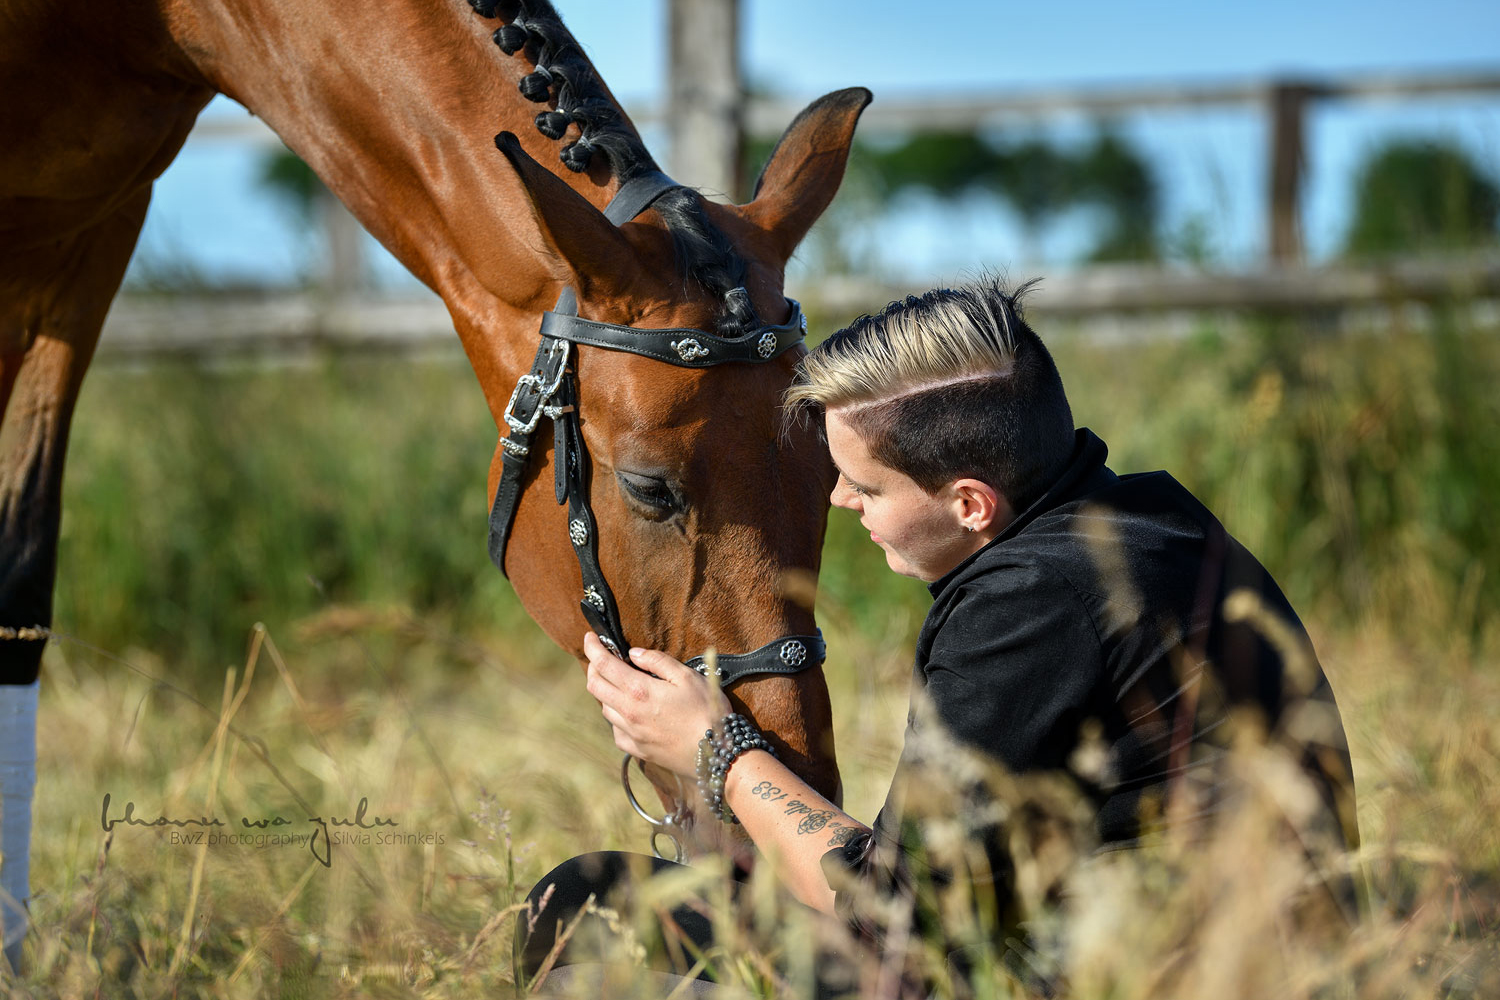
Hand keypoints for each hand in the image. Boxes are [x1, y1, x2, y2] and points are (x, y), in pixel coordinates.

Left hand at [583, 632, 731, 776]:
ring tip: (617, 682)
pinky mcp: (637, 750)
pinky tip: (628, 712)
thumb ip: (657, 661)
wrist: (716, 754)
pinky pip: (615, 730)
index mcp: (640, 691)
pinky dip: (615, 716)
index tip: (590, 636)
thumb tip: (634, 654)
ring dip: (605, 691)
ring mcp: (631, 734)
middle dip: (593, 667)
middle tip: (601, 657)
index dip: (593, 647)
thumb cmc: (706, 711)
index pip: (604, 665)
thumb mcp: (687, 677)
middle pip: (595, 686)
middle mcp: (629, 713)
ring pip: (604, 708)